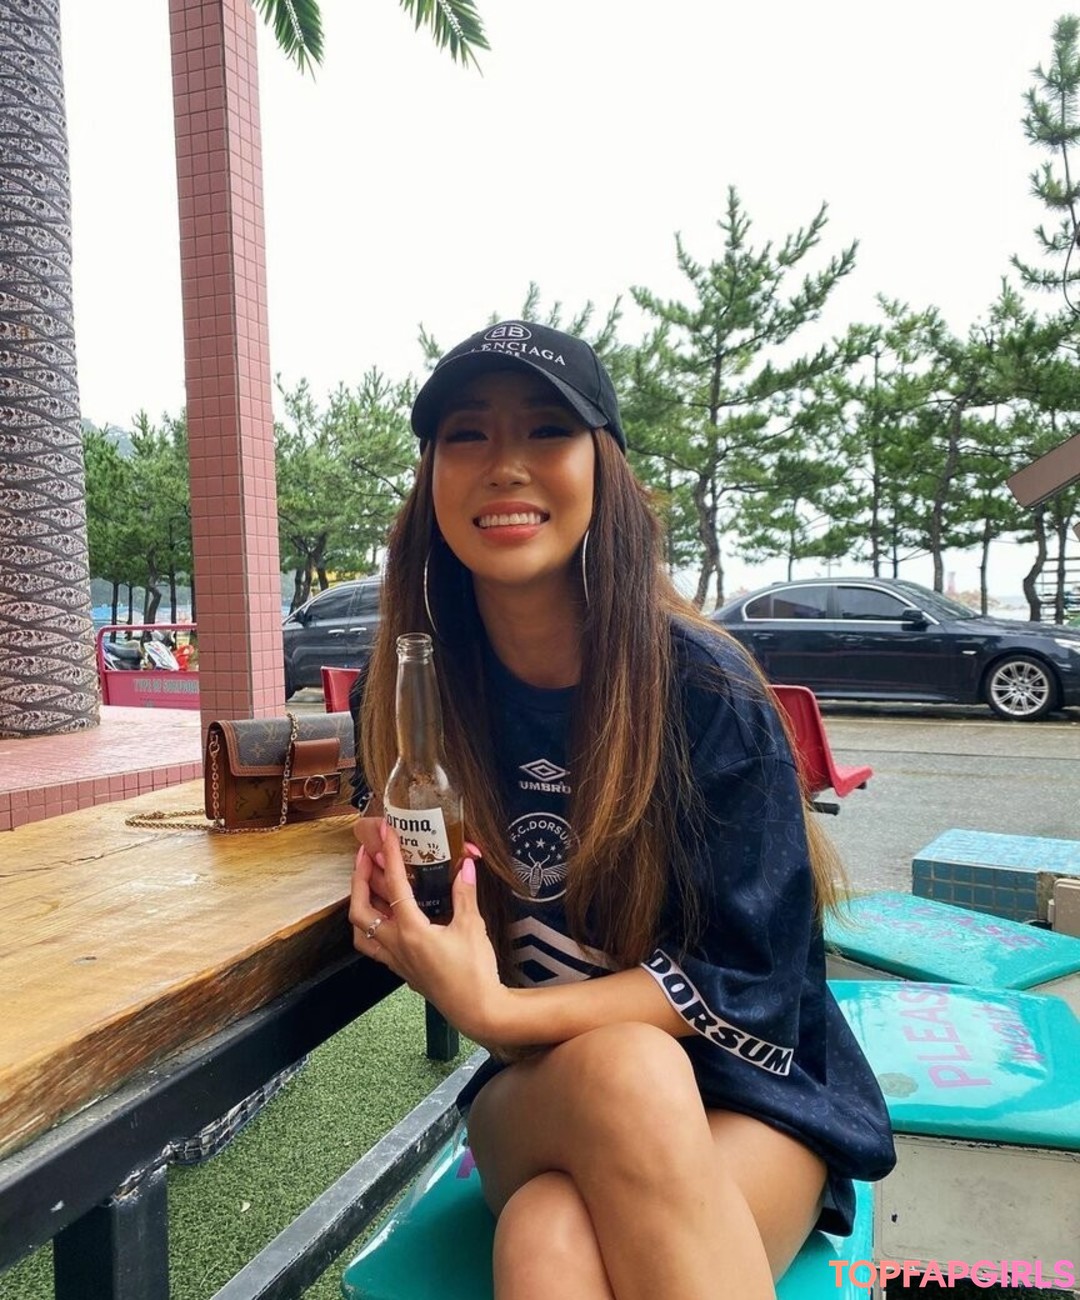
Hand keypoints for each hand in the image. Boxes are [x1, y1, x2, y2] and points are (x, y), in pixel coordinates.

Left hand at [349, 823, 506, 1043]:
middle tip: (366, 854)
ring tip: (368, 884)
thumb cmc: (474, 971)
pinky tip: (386, 916)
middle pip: (361, 909)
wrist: (477, 1010)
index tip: (385, 833)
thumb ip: (464, 894)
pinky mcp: (402, 970)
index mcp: (410, 931)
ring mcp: (396, 960)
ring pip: (362, 931)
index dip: (388, 855)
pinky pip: (375, 946)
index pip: (393, 885)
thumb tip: (466, 864)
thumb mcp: (472, 927)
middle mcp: (396, 945)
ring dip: (360, 904)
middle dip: (359, 879)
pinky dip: (372, 926)